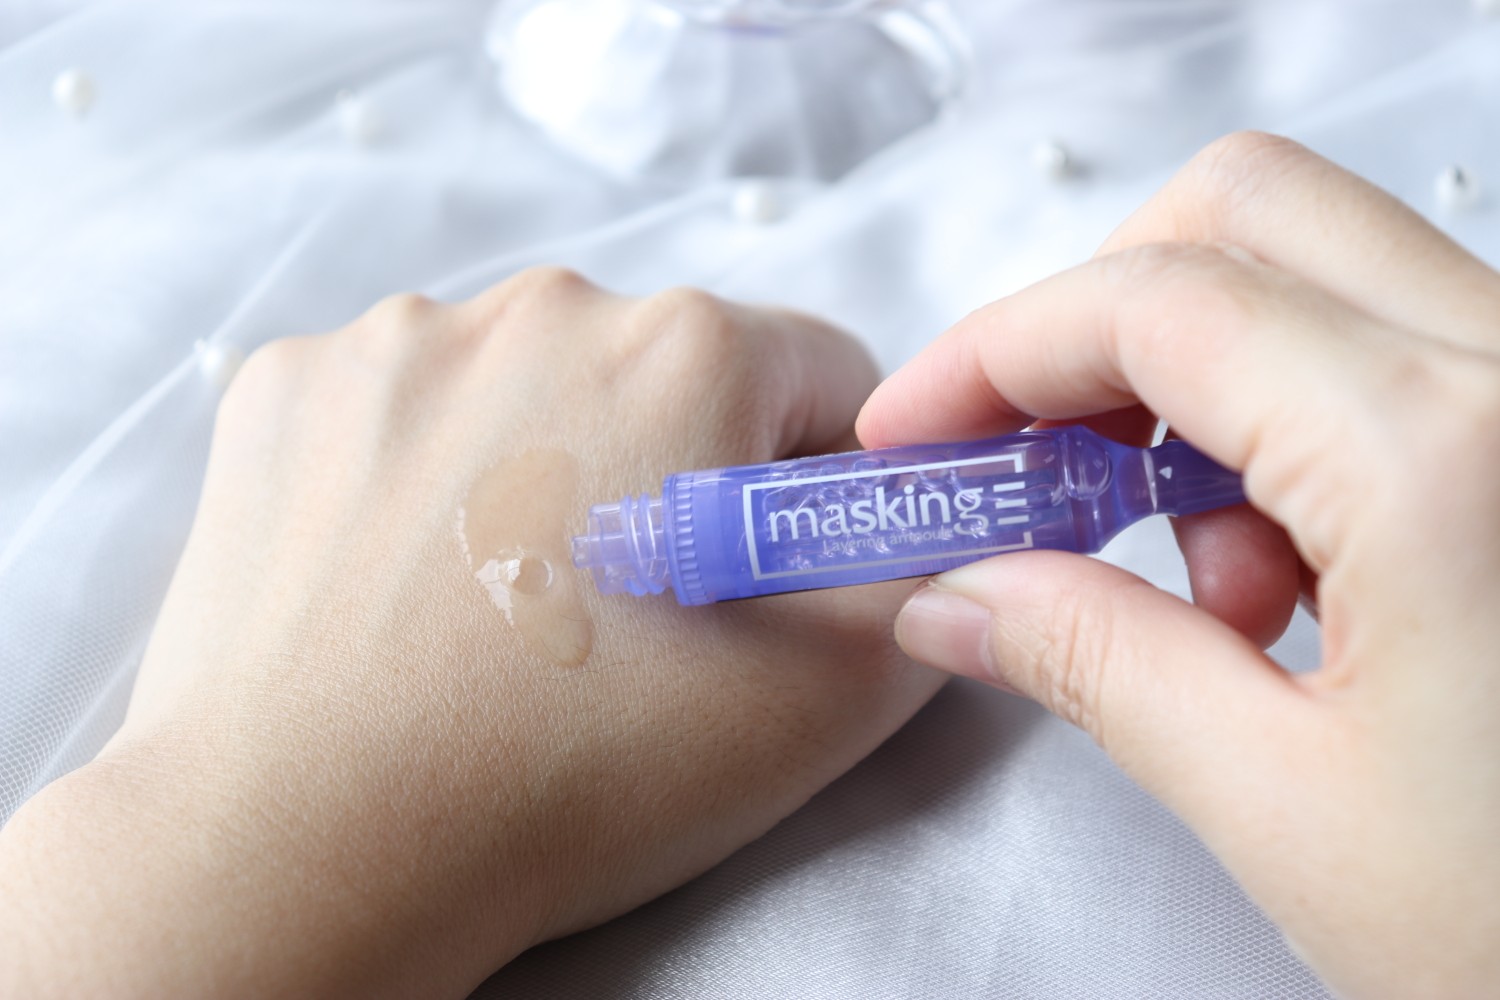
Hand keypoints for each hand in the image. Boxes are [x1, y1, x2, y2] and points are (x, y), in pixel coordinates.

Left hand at [0, 272, 942, 997]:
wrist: (304, 848)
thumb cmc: (569, 777)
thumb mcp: (823, 702)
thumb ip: (918, 582)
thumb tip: (933, 529)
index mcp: (688, 349)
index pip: (821, 375)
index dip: (814, 482)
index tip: (766, 570)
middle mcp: (543, 304)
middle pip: (669, 370)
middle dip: (676, 469)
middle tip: (630, 613)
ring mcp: (396, 338)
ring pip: (531, 381)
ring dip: (546, 461)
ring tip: (506, 604)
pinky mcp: (289, 389)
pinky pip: (405, 402)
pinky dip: (424, 468)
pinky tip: (406, 575)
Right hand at [859, 132, 1499, 997]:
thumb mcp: (1292, 812)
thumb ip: (1097, 667)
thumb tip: (965, 594)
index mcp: (1454, 458)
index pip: (1157, 304)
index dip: (992, 353)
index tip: (917, 431)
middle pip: (1248, 219)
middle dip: (1096, 329)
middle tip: (1030, 459)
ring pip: (1325, 277)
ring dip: (1197, 393)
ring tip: (1203, 583)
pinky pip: (1401, 354)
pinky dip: (1293, 428)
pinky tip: (1296, 583)